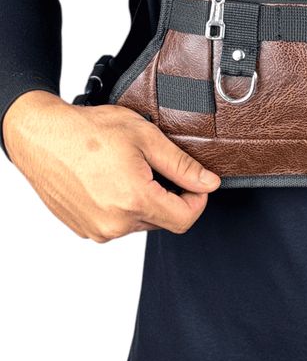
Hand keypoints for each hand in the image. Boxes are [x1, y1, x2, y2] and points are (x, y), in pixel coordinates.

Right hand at [3, 90, 220, 242]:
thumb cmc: (90, 131)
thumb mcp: (147, 138)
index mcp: (134, 201)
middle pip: (164, 220)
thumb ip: (182, 165)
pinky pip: (117, 222)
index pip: (185, 219)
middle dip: (170, 195)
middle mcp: (114, 224)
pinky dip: (124, 204)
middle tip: (157, 165)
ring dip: (146, 200)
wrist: (42, 136)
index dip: (198, 199)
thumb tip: (209, 183)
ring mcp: (96, 229)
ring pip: (141, 222)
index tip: (196, 182)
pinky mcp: (84, 228)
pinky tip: (114, 178)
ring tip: (131, 169)